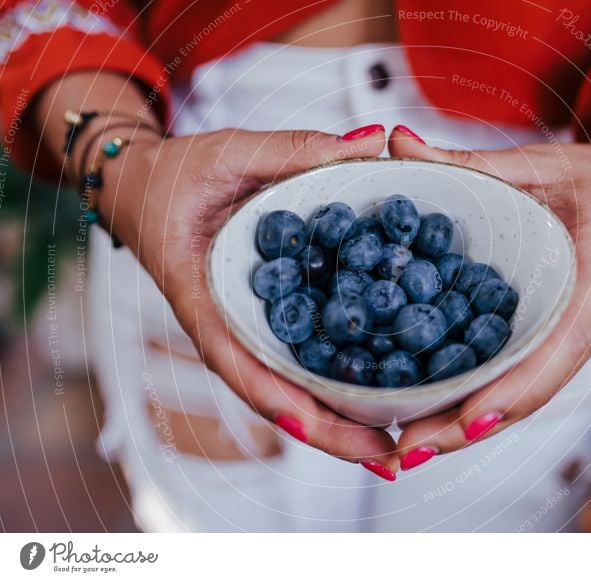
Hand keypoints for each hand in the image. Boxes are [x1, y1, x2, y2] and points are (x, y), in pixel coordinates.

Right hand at [99, 125, 403, 476]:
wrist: (145, 187)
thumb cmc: (175, 176)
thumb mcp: (231, 153)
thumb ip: (298, 149)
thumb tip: (373, 141)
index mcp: (201, 295)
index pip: (232, 356)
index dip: (272, 394)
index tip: (312, 424)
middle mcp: (228, 326)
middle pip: (275, 393)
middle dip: (329, 431)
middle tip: (390, 456)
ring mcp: (249, 329)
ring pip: (292, 388)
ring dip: (340, 420)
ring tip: (397, 442)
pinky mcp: (268, 320)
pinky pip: (302, 358)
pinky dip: (339, 382)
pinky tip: (385, 392)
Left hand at [387, 126, 590, 466]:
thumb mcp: (540, 164)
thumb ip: (469, 162)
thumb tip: (396, 145)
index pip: (558, 349)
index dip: (514, 390)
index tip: (467, 421)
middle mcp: (586, 324)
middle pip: (529, 391)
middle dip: (468, 426)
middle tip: (405, 448)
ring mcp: (573, 338)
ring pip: (521, 395)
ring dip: (467, 425)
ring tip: (407, 445)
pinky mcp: (557, 339)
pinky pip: (520, 378)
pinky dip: (479, 400)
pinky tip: (433, 411)